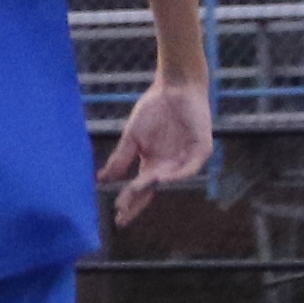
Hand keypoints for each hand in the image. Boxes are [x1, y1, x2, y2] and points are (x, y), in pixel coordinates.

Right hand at [98, 77, 213, 226]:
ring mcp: (186, 159)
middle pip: (153, 189)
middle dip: (138, 202)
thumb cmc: (154, 109)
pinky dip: (179, 174)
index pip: (140, 189)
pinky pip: (192, 166)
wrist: (175, 87)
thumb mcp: (132, 137)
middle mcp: (169, 166)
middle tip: (124, 214)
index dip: (129, 202)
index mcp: (152, 164)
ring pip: (172, 179)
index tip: (116, 215)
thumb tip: (101, 180)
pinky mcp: (201, 149)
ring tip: (136, 191)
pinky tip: (164, 178)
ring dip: (155, 186)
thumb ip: (120, 159)